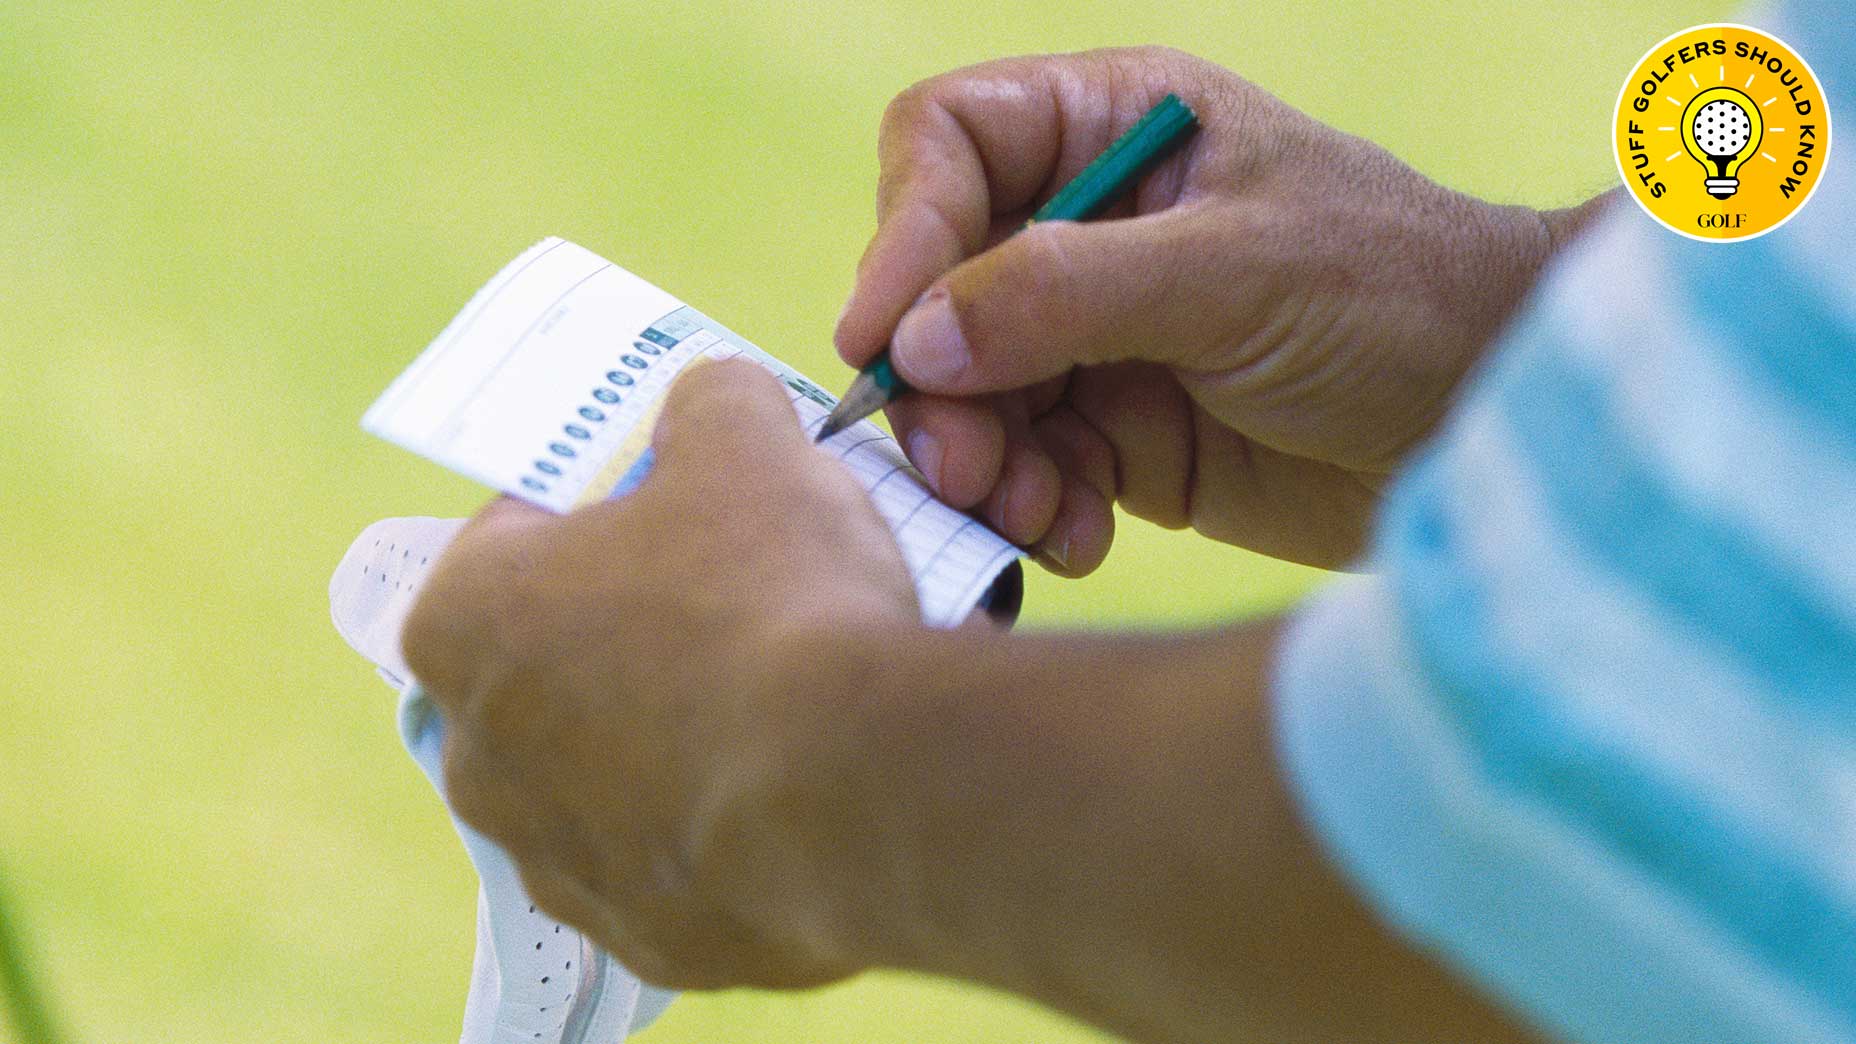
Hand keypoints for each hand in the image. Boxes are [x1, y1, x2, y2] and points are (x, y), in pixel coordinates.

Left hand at [400, 358, 918, 988]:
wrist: (852, 786)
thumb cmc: (767, 595)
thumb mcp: (746, 440)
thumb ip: (709, 402)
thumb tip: (709, 402)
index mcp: (464, 622)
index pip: (506, 544)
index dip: (591, 516)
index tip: (665, 512)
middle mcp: (480, 758)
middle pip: (555, 668)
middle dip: (633, 635)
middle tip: (738, 602)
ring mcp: (560, 864)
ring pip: (613, 777)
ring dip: (677, 738)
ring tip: (786, 701)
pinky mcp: (646, 940)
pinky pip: (681, 863)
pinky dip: (728, 827)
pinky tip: (804, 786)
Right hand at [837, 47, 1600, 570]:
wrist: (1495, 421)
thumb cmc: (1399, 297)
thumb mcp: (1232, 274)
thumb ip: (1065, 294)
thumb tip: (910, 340)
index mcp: (1115, 133)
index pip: (950, 147)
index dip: (902, 234)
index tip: (883, 338)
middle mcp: (1088, 228)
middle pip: (936, 288)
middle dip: (938, 383)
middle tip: (960, 464)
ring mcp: (1098, 338)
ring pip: (968, 393)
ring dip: (981, 461)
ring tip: (1029, 510)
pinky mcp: (1120, 434)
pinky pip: (1028, 469)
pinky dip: (1034, 508)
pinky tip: (1080, 533)